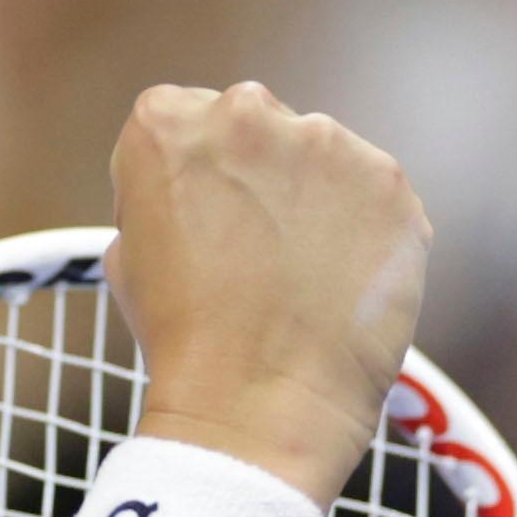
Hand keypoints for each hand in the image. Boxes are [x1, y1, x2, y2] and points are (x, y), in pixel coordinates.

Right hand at [108, 83, 431, 505]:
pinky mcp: (388, 180)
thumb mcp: (128, 254)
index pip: (184, 120)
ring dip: (315, 198)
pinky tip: (341, 281)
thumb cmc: (184, 341)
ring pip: (320, 157)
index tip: (202, 222)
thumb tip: (201, 191)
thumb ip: (163, 194)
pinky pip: (373, 194)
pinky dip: (364, 230)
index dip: (195, 179)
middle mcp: (247, 111)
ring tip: (303, 276)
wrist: (259, 404)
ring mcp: (326, 142)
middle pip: (256, 126)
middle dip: (258, 176)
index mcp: (166, 122)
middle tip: (256, 250)